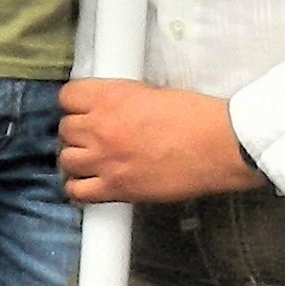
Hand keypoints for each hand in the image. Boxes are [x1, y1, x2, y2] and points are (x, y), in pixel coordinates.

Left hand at [56, 79, 254, 204]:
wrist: (220, 146)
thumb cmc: (197, 117)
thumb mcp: (153, 94)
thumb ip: (123, 100)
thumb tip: (110, 109)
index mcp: (111, 97)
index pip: (67, 96)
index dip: (75, 103)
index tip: (84, 109)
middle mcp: (101, 128)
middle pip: (65, 129)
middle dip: (78, 132)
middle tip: (95, 136)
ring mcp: (105, 160)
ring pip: (66, 160)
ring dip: (78, 159)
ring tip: (94, 160)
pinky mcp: (116, 189)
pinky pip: (78, 192)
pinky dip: (80, 188)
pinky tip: (93, 183)